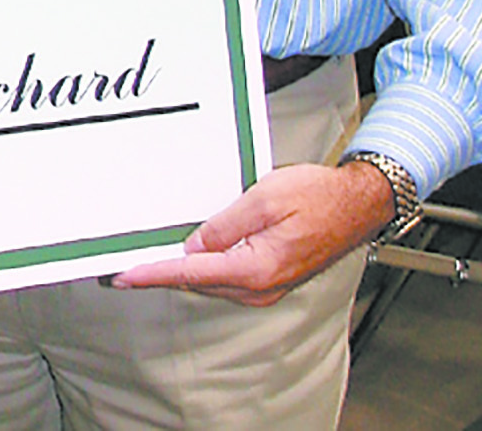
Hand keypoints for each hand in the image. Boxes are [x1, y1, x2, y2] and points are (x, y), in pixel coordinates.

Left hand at [110, 160, 395, 304]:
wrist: (357, 205)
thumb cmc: (317, 196)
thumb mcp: (264, 199)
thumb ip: (224, 225)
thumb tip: (193, 247)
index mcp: (256, 268)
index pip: (190, 272)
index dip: (153, 274)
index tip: (124, 276)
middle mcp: (259, 286)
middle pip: (196, 281)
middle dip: (161, 274)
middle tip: (126, 265)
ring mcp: (266, 285)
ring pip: (210, 280)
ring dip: (180, 271)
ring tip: (147, 259)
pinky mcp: (269, 276)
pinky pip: (226, 275)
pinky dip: (202, 268)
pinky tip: (188, 254)